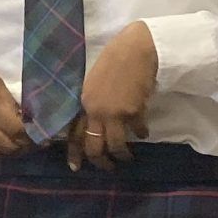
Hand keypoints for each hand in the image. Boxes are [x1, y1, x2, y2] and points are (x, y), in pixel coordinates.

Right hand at [0, 58, 29, 156]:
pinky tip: (1, 139)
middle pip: (8, 147)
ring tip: (18, 142)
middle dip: (23, 147)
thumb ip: (9, 101)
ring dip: (10, 150)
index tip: (41, 134)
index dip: (31, 136)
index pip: (17, 130)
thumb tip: (25, 118)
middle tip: (32, 142)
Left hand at [67, 22, 156, 171]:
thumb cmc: (115, 60)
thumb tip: (94, 121)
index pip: (74, 133)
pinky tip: (143, 133)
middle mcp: (95, 111)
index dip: (75, 153)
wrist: (136, 49)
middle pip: (94, 145)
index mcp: (83, 102)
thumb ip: (92, 102)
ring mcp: (115, 113)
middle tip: (108, 166)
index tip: (75, 168)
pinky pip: (137, 131)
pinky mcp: (134, 111)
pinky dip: (141, 134)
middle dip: (100, 161)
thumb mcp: (94, 82)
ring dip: (123, 155)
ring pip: (115, 145)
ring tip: (128, 157)